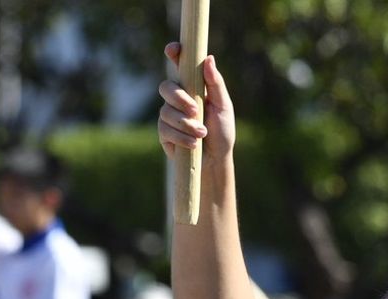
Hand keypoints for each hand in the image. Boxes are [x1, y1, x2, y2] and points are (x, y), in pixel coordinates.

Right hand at [157, 45, 234, 164]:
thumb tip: (209, 58)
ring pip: (166, 111)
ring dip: (186, 124)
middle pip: (166, 87)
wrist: (216, 159)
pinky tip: (194, 143)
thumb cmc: (222, 131)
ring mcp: (169, 115)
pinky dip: (181, 137)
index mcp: (192, 86)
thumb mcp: (223, 106)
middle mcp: (178, 98)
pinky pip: (165, 129)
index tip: (173, 50)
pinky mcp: (164, 133)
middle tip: (195, 110)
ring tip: (202, 133)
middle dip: (179, 98)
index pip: (179, 65)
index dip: (174, 53)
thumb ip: (215, 84)